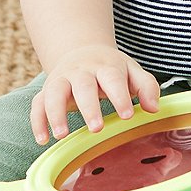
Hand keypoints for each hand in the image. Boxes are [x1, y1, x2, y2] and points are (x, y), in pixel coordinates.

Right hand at [30, 45, 160, 142]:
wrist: (82, 51)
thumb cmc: (111, 68)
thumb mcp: (132, 71)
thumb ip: (146, 87)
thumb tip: (153, 108)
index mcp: (106, 66)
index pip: (113, 78)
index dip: (120, 96)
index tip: (127, 116)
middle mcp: (81, 70)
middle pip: (83, 85)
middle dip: (88, 107)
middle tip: (97, 129)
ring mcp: (61, 79)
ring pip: (54, 92)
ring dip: (56, 113)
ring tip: (62, 135)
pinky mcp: (47, 90)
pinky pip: (37, 104)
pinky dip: (37, 121)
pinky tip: (42, 140)